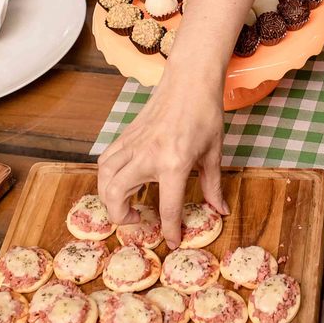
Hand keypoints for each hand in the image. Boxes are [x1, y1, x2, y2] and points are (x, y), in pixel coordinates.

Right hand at [97, 70, 229, 246]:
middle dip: (122, 217)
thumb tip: (220, 211)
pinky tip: (119, 181)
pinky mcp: (126, 135)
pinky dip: (106, 175)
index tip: (170, 242)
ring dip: (108, 197)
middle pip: (116, 195)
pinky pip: (106, 160)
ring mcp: (133, 144)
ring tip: (125, 204)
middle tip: (139, 220)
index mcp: (173, 162)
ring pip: (104, 177)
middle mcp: (147, 155)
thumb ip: (213, 185)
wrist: (190, 81)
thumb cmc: (205, 114)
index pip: (167, 207)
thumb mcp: (214, 152)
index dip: (169, 230)